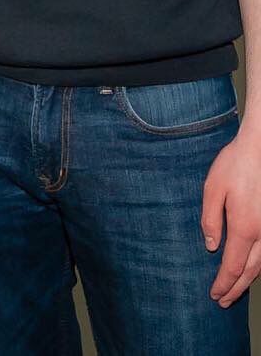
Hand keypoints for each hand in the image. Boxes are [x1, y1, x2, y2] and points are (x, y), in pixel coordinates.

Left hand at [201, 129, 260, 306]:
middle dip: (236, 288)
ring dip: (249, 280)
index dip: (223, 283)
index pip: (232, 266)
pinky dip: (260, 266)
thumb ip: (211, 220)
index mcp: (245, 227)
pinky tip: (252, 268)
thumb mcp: (213, 188)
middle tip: (224, 302)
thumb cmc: (236, 165)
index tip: (214, 295)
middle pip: (250, 271)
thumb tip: (211, 247)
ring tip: (236, 290)